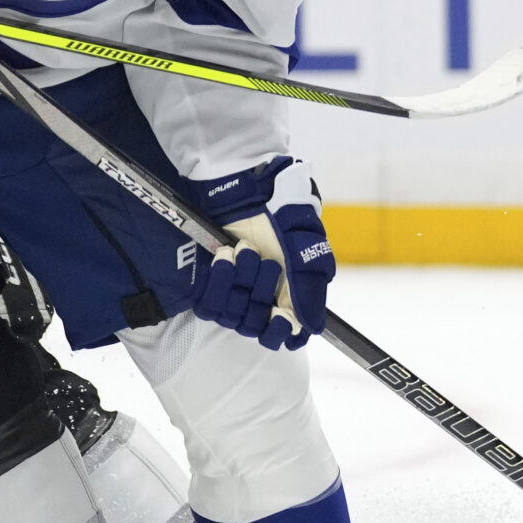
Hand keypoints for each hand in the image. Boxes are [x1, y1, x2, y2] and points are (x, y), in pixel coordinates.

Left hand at [189, 157, 334, 349]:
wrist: (244, 188)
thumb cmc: (280, 210)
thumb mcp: (304, 242)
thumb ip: (310, 285)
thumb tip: (313, 325)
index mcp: (291, 294)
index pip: (285, 335)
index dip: (281, 332)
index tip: (280, 317)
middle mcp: (263, 299)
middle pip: (256, 325)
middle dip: (260, 291)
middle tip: (265, 261)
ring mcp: (235, 294)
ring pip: (232, 316)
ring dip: (239, 281)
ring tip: (243, 249)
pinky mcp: (211, 287)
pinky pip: (209, 306)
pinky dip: (218, 281)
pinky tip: (224, 257)